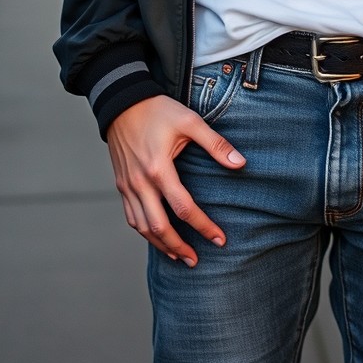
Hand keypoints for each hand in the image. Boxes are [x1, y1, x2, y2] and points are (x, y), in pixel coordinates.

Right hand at [106, 94, 245, 266]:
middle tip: (197, 260)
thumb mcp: (190, 121)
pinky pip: (131, 217)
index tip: (219, 239)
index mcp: (159, 169)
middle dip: (179, 247)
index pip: (184, 208)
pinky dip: (144, 232)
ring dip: (161, 245)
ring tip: (179, 256)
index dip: (203, 227)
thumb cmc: (158, 111)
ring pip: (142, 228)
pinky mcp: (121, 185)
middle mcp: (140, 183)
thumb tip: (240, 163)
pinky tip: (157, 237)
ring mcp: (128, 186)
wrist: (122, 103)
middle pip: (159, 227)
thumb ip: (215, 143)